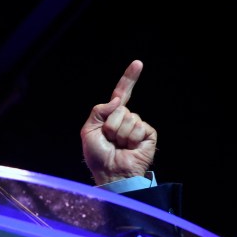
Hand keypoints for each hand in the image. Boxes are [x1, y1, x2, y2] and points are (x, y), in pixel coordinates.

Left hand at [80, 59, 156, 185]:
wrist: (111, 173)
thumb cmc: (98, 156)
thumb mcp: (88, 130)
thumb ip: (98, 111)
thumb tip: (117, 101)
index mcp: (112, 116)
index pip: (121, 94)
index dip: (129, 79)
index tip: (138, 64)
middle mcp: (126, 119)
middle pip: (120, 108)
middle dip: (110, 125)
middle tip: (109, 140)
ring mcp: (138, 126)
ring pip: (128, 118)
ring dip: (119, 133)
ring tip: (119, 146)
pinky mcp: (148, 134)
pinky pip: (138, 126)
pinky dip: (130, 138)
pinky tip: (130, 148)